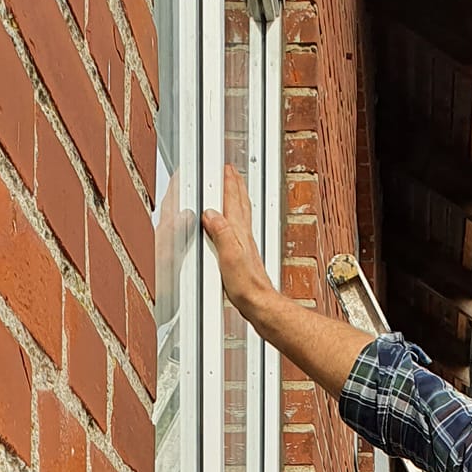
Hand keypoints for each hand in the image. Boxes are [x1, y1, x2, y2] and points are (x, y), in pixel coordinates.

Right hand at [203, 163, 274, 319]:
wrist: (260, 304)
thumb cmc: (247, 286)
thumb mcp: (229, 257)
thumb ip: (221, 232)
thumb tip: (211, 213)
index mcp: (239, 231)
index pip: (233, 200)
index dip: (228, 182)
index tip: (224, 167)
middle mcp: (244, 235)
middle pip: (240, 203)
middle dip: (235, 184)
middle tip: (232, 172)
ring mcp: (247, 245)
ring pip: (243, 214)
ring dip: (238, 199)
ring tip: (236, 189)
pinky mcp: (246, 256)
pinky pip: (241, 230)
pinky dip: (238, 219)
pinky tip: (236, 225)